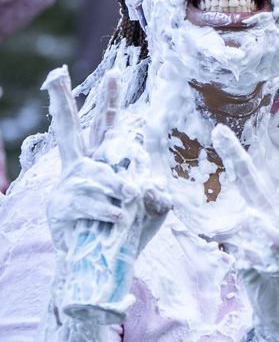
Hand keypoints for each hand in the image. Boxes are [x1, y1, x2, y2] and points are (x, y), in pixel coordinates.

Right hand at [43, 66, 169, 323]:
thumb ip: (159, 192)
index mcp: (104, 163)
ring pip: (97, 174)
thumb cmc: (130, 236)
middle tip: (56, 72)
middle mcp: (81, 169)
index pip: (109, 126)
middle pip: (71, 130)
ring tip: (127, 207)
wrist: (104, 269)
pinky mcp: (58, 209)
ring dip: (118, 192)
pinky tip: (118, 220)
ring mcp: (67, 187)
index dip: (112, 100)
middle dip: (62, 102)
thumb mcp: (156, 209)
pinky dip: (110, 212)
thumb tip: (143, 185)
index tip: (115, 71)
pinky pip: (90, 201)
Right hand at [209, 107, 278, 341]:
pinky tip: (196, 226)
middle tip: (219, 131)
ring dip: (227, 200)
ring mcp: (255, 237)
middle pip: (256, 183)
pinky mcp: (240, 258)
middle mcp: (275, 219)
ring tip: (225, 199)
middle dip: (238, 157)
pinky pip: (226, 243)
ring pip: (238, 208)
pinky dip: (213, 235)